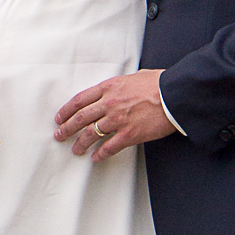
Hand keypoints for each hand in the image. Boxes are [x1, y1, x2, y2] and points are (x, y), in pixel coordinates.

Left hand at [54, 70, 174, 160]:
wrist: (174, 94)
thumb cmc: (159, 84)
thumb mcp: (134, 77)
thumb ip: (121, 84)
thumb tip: (118, 88)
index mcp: (109, 87)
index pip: (79, 100)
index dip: (66, 111)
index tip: (60, 118)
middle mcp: (109, 103)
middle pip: (80, 118)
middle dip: (67, 129)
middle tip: (60, 136)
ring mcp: (118, 120)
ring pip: (91, 134)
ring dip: (80, 144)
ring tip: (76, 150)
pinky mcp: (129, 134)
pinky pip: (109, 147)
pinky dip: (100, 154)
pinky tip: (95, 158)